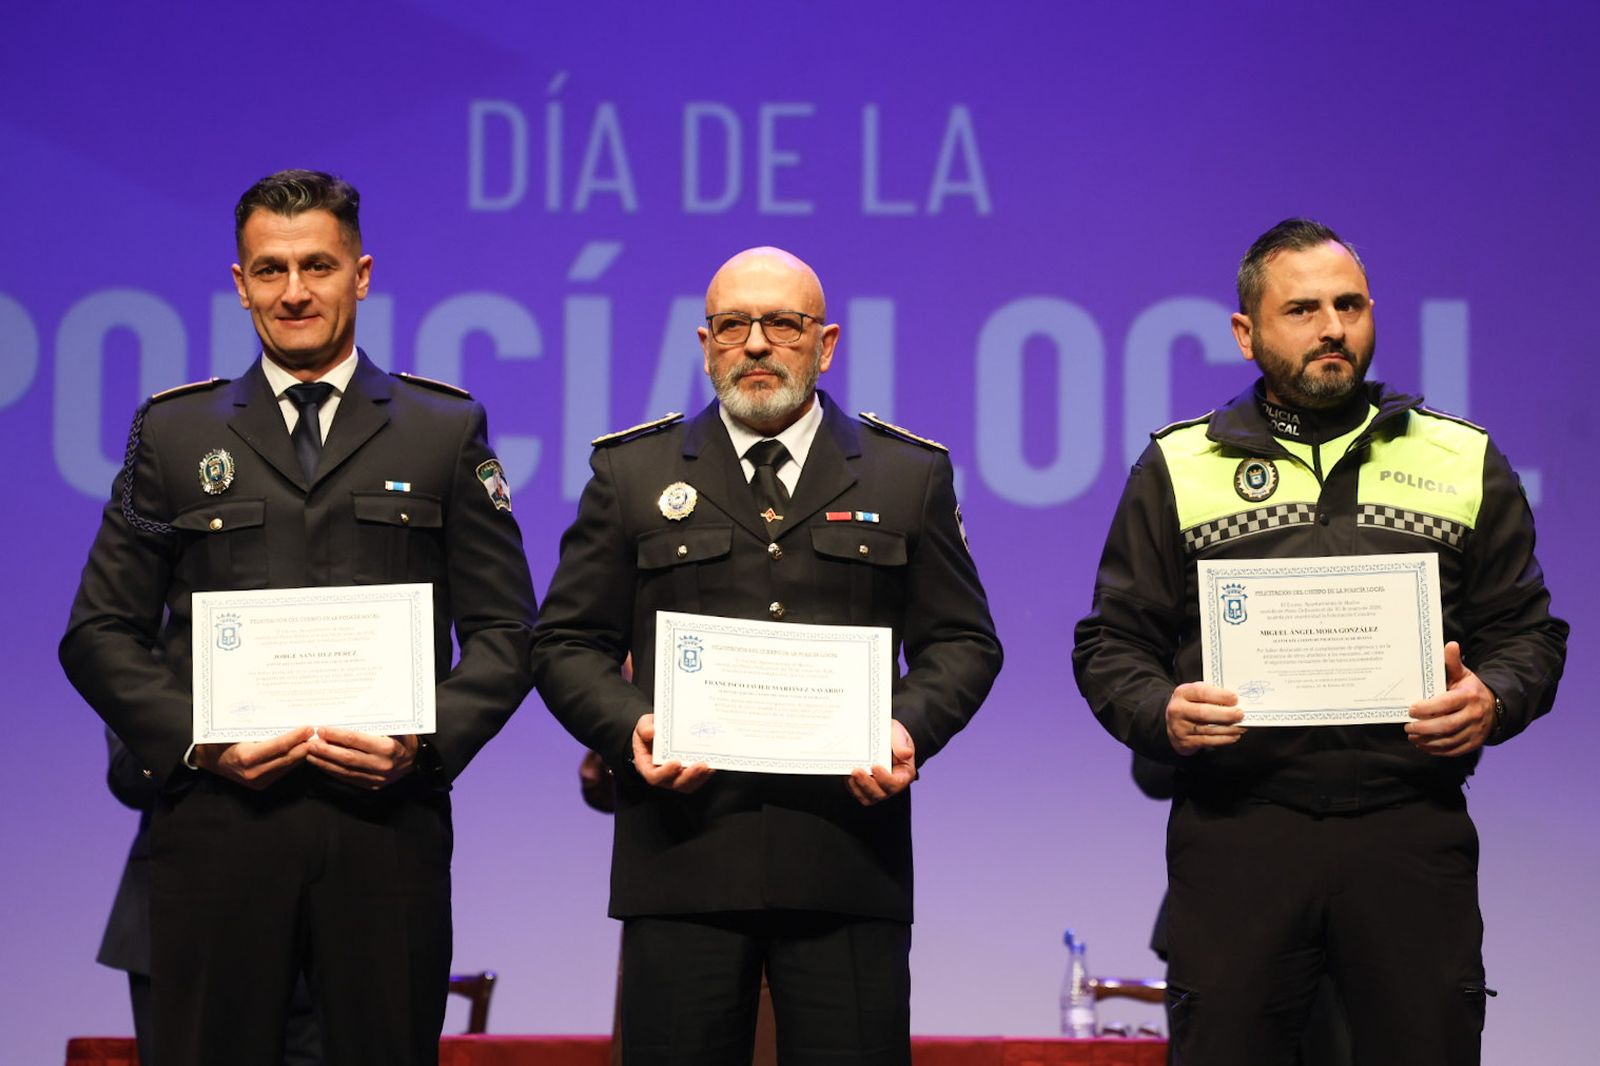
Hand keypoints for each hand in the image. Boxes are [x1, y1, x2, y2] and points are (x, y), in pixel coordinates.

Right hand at [193, 726, 313, 789]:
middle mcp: (253, 772)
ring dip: (303, 753)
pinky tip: (303, 748)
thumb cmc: (218, 740)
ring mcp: (258, 781)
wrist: (206, 759)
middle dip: (306, 745)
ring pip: (288, 766)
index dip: (296, 737)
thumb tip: (281, 712)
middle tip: (320, 733)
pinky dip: (294, 759)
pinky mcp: (262, 784)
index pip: (278, 747)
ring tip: (316, 739)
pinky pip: (283, 770)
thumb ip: (256, 725)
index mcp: (245, 757)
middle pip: (287, 758)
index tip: (309, 728)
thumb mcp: (233, 729)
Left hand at [306, 727, 418, 788]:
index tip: (322, 730)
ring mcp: (377, 778)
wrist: (417, 761)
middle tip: (310, 743)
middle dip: (326, 750)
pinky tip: (323, 765)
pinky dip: (334, 772)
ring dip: (325, 763)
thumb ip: (379, 720)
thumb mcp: (398, 726)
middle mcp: (382, 764)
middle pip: (347, 757)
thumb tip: (355, 710)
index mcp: (388, 747)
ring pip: (345, 770)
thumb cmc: (405, 739)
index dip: (337, 735)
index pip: (356, 740)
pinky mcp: (372, 786)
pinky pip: (349, 779)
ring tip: (311, 755)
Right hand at [631, 714, 713, 793]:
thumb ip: (644, 727)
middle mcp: (663, 775)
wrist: (663, 730)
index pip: (654, 776)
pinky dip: (706, 772)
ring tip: (708, 765)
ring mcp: (678, 776)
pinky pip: (699, 778)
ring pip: (690, 783)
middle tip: (701, 765)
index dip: (665, 772)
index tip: (676, 763)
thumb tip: (650, 732)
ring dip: (700, 776)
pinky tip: (713, 763)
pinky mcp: (690, 773)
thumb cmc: (651, 730)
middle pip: (676, 783)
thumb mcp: (644, 724)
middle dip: (689, 776)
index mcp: (647, 765)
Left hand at [848, 720, 916, 805]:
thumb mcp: (898, 733)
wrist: (878, 735)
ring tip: (850, 773)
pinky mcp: (864, 787)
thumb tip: (906, 753)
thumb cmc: (891, 735)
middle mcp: (891, 784)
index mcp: (904, 773)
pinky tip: (847, 774)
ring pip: (868, 797)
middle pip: (881, 794)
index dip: (885, 778)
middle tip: (856, 771)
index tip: (875, 767)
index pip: (897, 783)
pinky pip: (858, 793)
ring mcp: (878, 788)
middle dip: (867, 784)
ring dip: (858, 787)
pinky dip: (851, 786)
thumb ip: (901, 743)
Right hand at [1166, 682, 1245, 755]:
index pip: (1201, 692)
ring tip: (1241, 727)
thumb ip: (1212, 696)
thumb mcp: (1196, 695)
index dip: (1219, 695)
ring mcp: (1180, 727)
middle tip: (1240, 714)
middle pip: (1203, 712)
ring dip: (1229, 729)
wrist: (1174, 724)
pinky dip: (1224, 739)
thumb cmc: (1191, 706)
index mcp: (1182, 693)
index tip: (1235, 699)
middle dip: (1225, 714)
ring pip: (1208, 729)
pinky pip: (1208, 741)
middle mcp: (1178, 710)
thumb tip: (1236, 702)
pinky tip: (1233, 736)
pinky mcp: (1185, 742)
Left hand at [1406, 641, 1494, 756]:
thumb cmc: (1470, 689)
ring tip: (1412, 736)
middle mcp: (1474, 715)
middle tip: (1408, 727)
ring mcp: (1475, 731)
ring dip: (1427, 741)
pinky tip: (1424, 745)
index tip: (1411, 709)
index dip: (1427, 708)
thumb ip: (1453, 662)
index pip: (1446, 704)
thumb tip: (1450, 645)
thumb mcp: (1463, 674)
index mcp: (1469, 696)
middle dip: (1424, 728)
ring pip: (1449, 740)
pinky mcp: (1474, 743)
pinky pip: (1454, 750)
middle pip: (1447, 725)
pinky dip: (1437, 750)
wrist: (1494, 708)